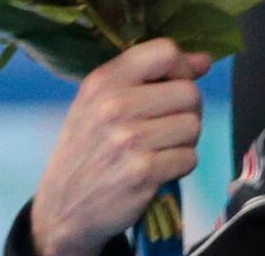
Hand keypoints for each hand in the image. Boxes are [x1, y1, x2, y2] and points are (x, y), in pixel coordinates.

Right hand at [29, 40, 210, 255]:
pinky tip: (152, 173)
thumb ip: (149, 77)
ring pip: (193, 126)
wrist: (59, 213)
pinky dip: (177, 168)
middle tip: (159, 131)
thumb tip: (204, 61)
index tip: (175, 85)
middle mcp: (113, 107)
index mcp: (101, 83)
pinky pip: (189, 158)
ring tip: (153, 152)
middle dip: (184, 113)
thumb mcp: (98, 106)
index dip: (182, 67)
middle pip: (189, 92)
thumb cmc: (86, 154)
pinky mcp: (142, 172)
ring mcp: (127, 140)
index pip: (165, 51)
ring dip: (182, 143)